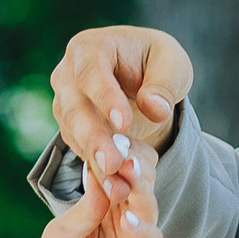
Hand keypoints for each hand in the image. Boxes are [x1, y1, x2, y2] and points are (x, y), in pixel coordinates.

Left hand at [23, 136, 164, 237]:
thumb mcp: (60, 234)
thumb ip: (84, 207)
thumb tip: (100, 170)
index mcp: (104, 202)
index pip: (116, 169)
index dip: (112, 153)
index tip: (105, 135)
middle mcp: (126, 215)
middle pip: (139, 179)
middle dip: (130, 163)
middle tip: (120, 150)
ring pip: (149, 204)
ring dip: (137, 188)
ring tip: (126, 176)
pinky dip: (142, 229)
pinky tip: (128, 218)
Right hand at [50, 26, 189, 205]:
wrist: (142, 80)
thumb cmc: (157, 64)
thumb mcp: (173, 64)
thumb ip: (165, 83)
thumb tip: (154, 107)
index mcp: (90, 48)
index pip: (91, 72)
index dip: (105, 97)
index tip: (124, 123)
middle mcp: (68, 75)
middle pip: (75, 108)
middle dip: (95, 138)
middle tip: (113, 163)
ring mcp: (65, 104)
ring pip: (75, 135)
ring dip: (96, 161)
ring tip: (117, 185)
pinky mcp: (71, 130)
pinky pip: (82, 152)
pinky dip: (99, 172)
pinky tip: (116, 189)